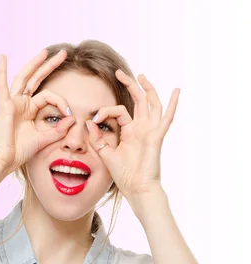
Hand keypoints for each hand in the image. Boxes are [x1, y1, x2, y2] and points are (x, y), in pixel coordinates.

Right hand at [0, 49, 75, 178]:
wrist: (3, 161)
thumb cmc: (19, 152)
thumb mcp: (43, 139)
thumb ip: (58, 130)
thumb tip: (72, 119)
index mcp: (29, 110)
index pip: (49, 96)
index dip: (62, 102)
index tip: (70, 114)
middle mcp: (20, 103)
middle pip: (37, 79)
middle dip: (50, 66)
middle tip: (64, 53)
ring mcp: (12, 103)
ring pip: (24, 78)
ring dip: (34, 63)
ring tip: (45, 51)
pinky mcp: (5, 106)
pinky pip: (2, 86)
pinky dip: (1, 71)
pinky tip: (2, 57)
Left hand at [86, 70, 179, 207]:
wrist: (137, 189)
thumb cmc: (124, 175)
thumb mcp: (106, 154)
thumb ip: (97, 139)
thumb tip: (89, 122)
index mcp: (130, 132)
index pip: (118, 111)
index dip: (105, 111)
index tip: (94, 118)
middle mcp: (142, 128)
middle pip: (137, 101)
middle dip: (130, 85)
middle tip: (118, 72)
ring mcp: (150, 131)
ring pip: (152, 104)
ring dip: (147, 89)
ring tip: (141, 75)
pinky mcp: (156, 137)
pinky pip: (166, 118)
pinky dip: (172, 105)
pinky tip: (176, 91)